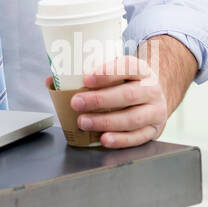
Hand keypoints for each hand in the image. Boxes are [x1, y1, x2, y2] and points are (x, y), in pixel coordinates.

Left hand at [42, 54, 168, 148]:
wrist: (155, 96)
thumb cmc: (127, 83)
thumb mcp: (115, 72)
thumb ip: (87, 74)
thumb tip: (52, 80)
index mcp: (141, 70)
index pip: (128, 66)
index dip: (107, 72)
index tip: (86, 78)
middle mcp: (151, 89)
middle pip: (128, 94)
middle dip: (100, 100)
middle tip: (76, 103)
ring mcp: (155, 111)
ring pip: (132, 118)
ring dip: (105, 121)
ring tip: (83, 122)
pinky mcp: (154, 130)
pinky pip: (138, 137)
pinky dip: (120, 140)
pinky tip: (104, 139)